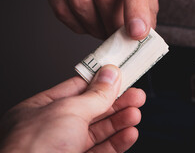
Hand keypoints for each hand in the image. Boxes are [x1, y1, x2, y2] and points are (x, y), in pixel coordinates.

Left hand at [0, 65, 145, 152]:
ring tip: (135, 114)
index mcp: (42, 109)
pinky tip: (129, 133)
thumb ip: (95, 94)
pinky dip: (118, 142)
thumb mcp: (69, 110)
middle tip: (137, 96)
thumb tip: (110, 74)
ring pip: (99, 131)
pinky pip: (102, 150)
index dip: (101, 82)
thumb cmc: (33, 149)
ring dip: (120, 121)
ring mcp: (65, 148)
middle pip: (93, 110)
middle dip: (117, 102)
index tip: (121, 76)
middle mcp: (52, 129)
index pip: (77, 88)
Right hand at [40, 0, 158, 39]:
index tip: (137, 33)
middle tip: (118, 36)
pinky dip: (77, 25)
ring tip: (104, 31)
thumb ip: (146, 10)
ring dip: (95, 26)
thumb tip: (142, 34)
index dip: (135, 7)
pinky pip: (61, 8)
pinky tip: (87, 24)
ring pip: (80, 2)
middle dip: (113, 23)